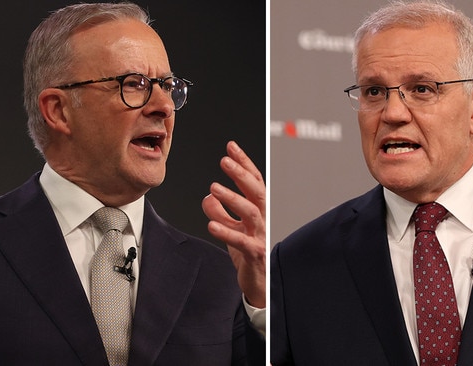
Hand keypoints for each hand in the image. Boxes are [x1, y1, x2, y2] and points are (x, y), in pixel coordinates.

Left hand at [202, 141, 265, 307]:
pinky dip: (226, 231)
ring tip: (214, 188)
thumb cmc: (249, 254)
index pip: (254, 181)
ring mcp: (261, 236)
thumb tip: (208, 197)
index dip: (244, 163)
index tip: (231, 147)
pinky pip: (240, 240)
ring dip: (232, 199)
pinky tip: (211, 224)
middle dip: (241, 174)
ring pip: (251, 212)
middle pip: (256, 191)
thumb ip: (221, 212)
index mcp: (260, 210)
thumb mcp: (232, 229)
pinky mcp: (254, 253)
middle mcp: (264, 219)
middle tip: (225, 161)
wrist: (261, 284)